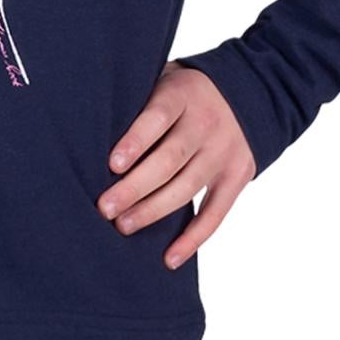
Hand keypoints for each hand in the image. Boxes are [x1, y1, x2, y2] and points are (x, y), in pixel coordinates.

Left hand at [97, 64, 256, 269]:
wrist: (249, 90)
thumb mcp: (164, 80)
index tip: (112, 165)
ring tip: (123, 226)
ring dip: (153, 211)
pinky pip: (215, 213)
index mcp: (182, 95)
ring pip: (186, 188)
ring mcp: (224, 152)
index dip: (135, 141)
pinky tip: (169, 258)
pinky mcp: (238, 176)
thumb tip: (90, 131)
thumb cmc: (184, 92)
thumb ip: (138, 101)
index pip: (158, 118)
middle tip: (105, 208)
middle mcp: (206, 123)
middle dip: (135, 187)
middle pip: (169, 159)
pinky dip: (193, 239)